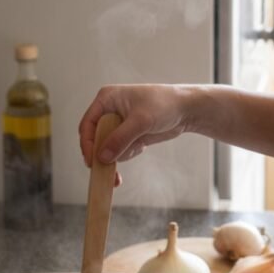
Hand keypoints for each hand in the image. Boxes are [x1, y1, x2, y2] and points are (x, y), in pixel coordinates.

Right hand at [78, 85, 192, 184]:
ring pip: (107, 148)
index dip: (87, 144)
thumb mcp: (141, 121)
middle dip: (104, 154)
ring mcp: (118, 124)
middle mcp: (109, 111)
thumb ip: (120, 138)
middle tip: (109, 172)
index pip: (88, 124)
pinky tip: (142, 146)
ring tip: (139, 146)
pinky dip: (128, 153)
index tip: (92, 162)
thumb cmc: (164, 105)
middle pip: (95, 139)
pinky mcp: (127, 135)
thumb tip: (102, 157)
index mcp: (106, 99)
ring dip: (121, 154)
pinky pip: (119, 151)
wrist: (185, 110)